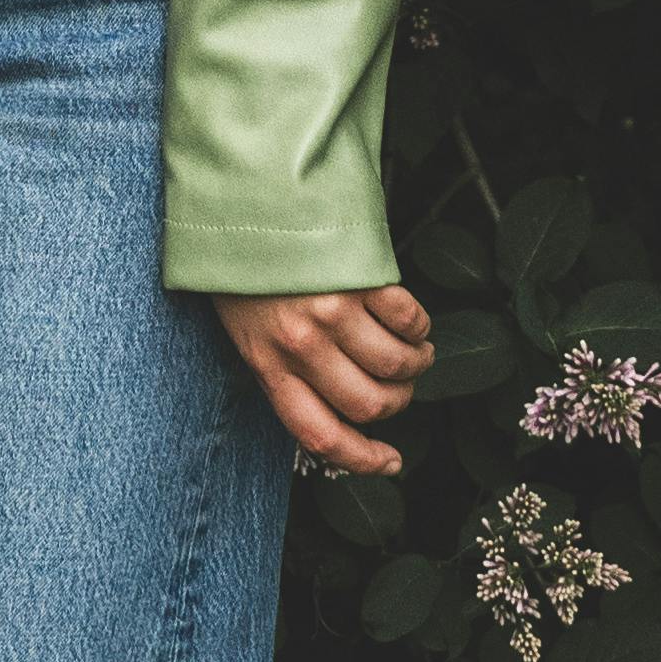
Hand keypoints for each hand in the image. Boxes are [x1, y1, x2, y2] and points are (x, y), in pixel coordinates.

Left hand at [210, 281, 432, 478]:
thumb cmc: (242, 268)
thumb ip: (284, 368)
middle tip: (401, 386)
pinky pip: (407, 319)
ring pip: (395, 364)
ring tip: (416, 351)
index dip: (363, 459)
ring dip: (416, 363)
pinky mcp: (359, 277)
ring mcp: (331, 310)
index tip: (390, 462)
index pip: (320, 435)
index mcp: (268, 366)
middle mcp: (301, 345)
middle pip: (369, 403)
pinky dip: (419, 326)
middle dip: (397, 401)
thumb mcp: (247, 330)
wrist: (241, 200)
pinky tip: (412, 320)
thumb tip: (336, 406)